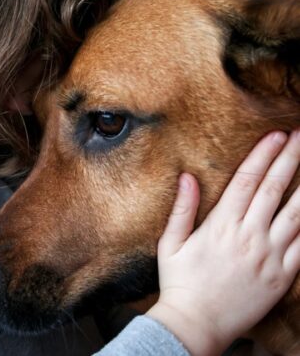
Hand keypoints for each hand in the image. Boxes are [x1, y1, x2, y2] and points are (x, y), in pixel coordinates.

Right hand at [147, 131, 299, 355]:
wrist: (196, 324)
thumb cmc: (179, 283)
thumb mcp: (170, 243)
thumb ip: (182, 209)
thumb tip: (187, 177)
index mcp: (221, 225)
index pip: (247, 180)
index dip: (263, 154)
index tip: (276, 135)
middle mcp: (249, 235)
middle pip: (275, 189)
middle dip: (291, 159)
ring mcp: (269, 256)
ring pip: (297, 214)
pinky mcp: (282, 276)